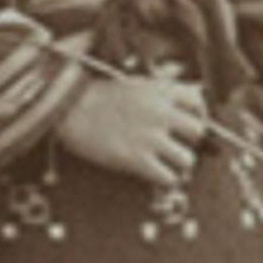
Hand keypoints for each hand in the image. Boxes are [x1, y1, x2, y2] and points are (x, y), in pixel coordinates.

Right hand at [56, 66, 209, 186]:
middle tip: (172, 144)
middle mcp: (160, 112)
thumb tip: (178, 97)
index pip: (197, 101)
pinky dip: (163, 180)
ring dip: (176, 163)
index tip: (184, 122)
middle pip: (198, 132)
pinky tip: (150, 173)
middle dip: (187, 140)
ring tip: (162, 162)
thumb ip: (156, 90)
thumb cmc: (93, 95)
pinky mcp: (137, 159)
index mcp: (158, 89)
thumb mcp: (129, 82)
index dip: (195, 113)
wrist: (64, 108)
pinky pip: (169, 178)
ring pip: (187, 159)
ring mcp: (150, 137)